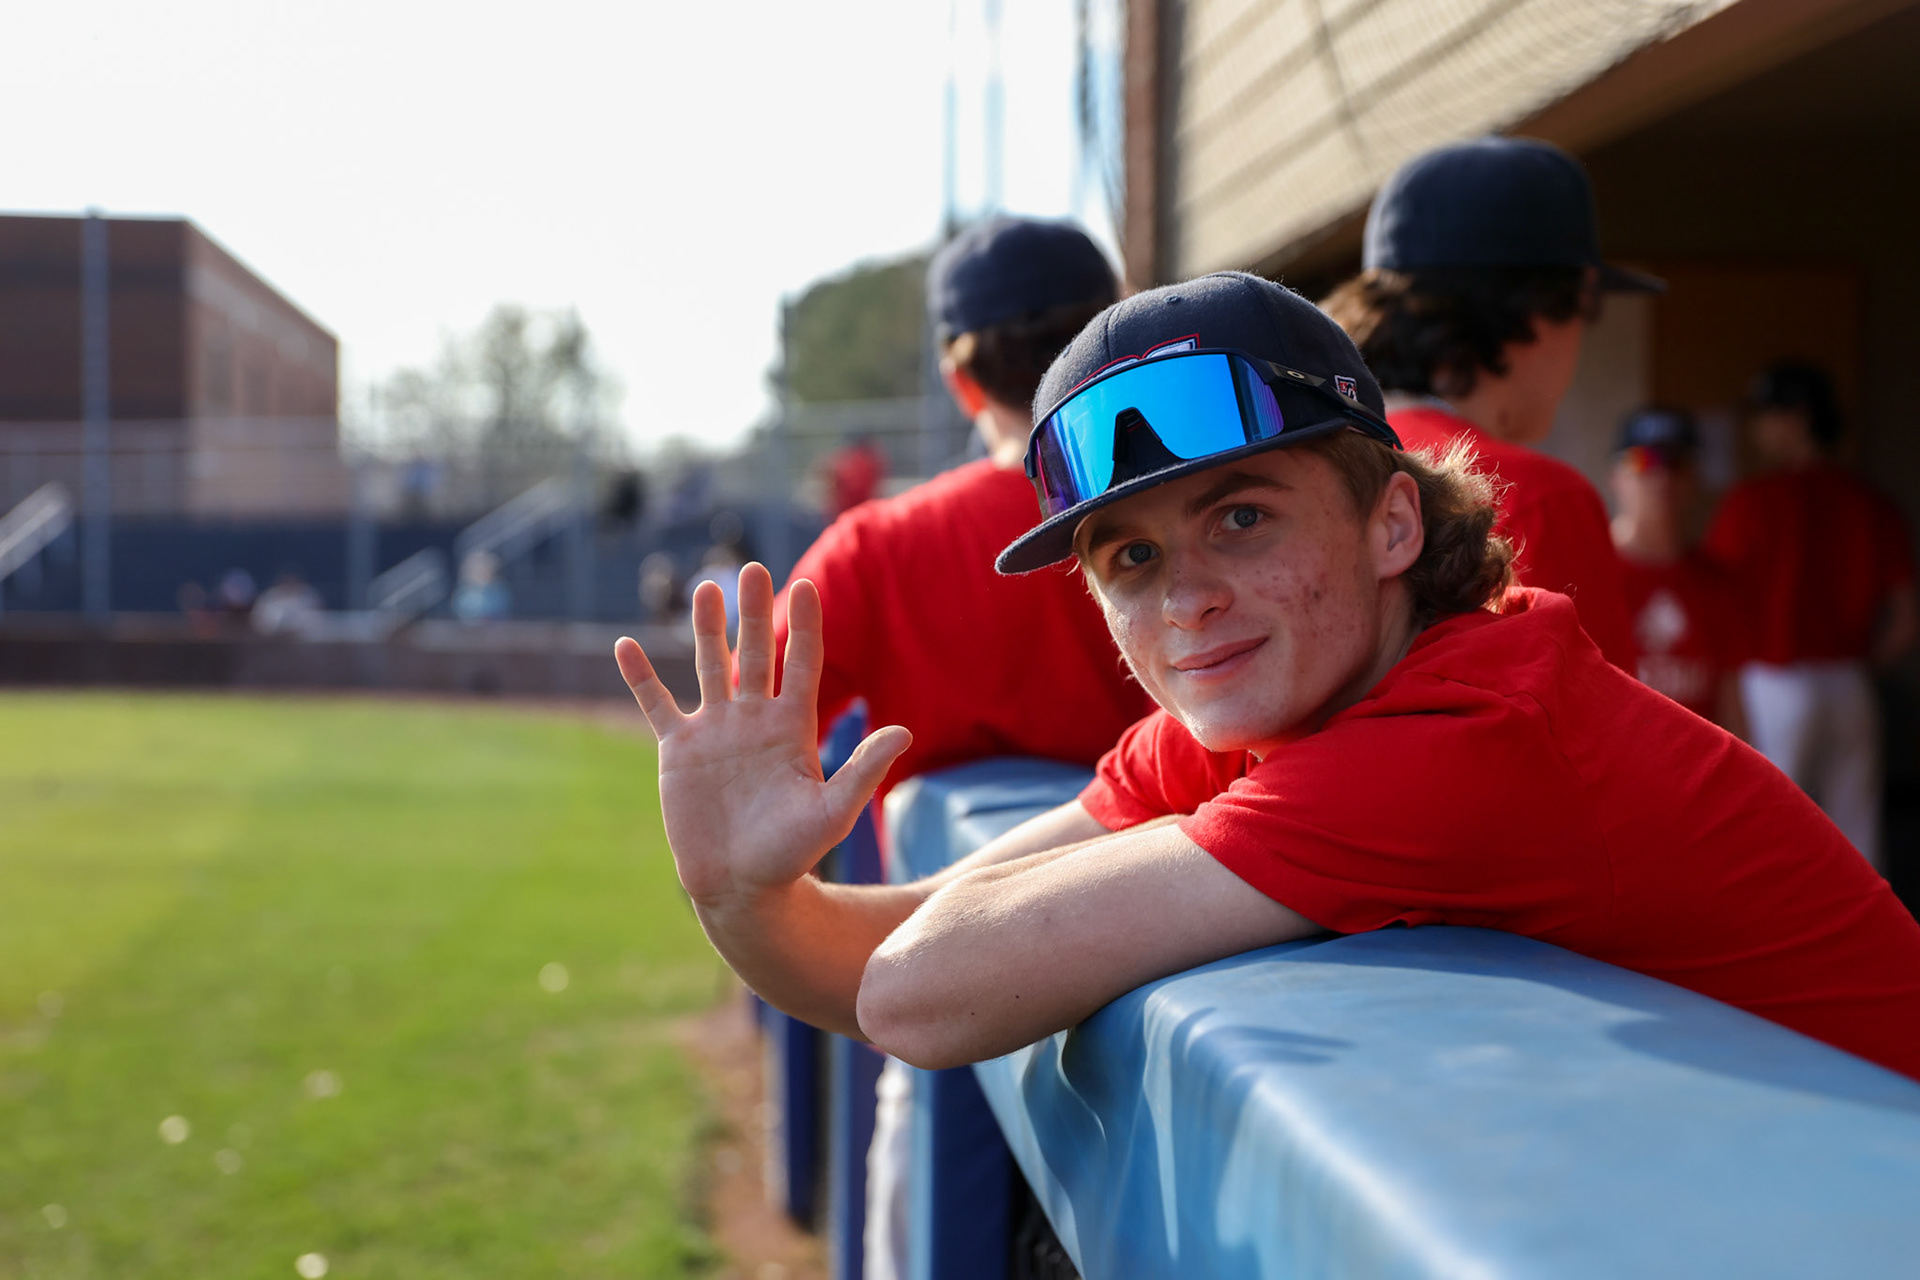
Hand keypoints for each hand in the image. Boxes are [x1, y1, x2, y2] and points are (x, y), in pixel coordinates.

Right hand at [614, 564, 909, 908]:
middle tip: (756, 568)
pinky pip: (657, 705)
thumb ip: (864, 769)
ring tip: (706, 588)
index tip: (806, 586)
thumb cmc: (793, 854)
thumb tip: (904, 731)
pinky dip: (641, 678)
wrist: (742, 888)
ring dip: (706, 629)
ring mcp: (715, 732)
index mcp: (793, 727)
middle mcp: (754, 720)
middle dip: (754, 612)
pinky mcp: (678, 751)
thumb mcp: (833, 811)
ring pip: (709, 666)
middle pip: (755, 653)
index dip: (805, 626)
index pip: (803, 664)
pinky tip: (624, 646)